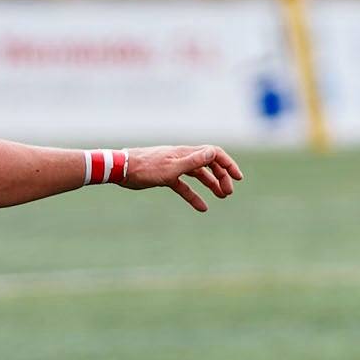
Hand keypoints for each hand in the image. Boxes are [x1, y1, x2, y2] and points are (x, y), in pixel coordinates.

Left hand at [117, 145, 242, 212]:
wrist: (122, 169)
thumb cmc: (146, 168)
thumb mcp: (172, 167)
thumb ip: (193, 161)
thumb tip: (213, 152)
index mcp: (186, 153)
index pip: (214, 154)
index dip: (228, 164)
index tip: (238, 178)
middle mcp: (183, 157)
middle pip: (209, 164)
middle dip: (222, 177)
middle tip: (227, 193)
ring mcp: (175, 167)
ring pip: (198, 174)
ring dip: (211, 184)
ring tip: (221, 196)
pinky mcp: (166, 177)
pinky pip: (184, 186)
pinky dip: (193, 195)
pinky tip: (201, 207)